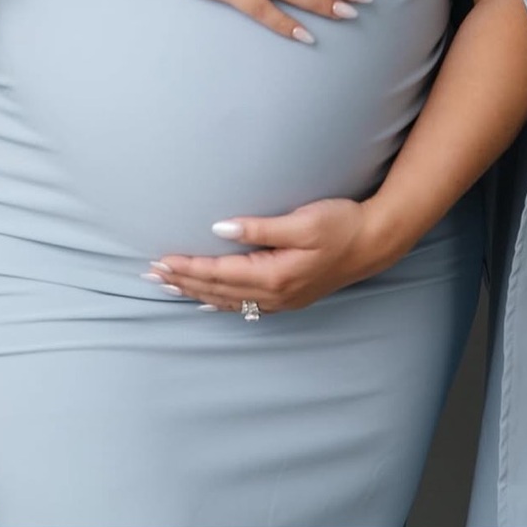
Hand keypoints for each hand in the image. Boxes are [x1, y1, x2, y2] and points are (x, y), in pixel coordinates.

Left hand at [145, 197, 389, 314]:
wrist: (375, 242)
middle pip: (217, 290)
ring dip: (195, 292)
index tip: (161, 259)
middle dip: (183, 281)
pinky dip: (219, 303)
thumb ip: (259, 227)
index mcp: (275, 274)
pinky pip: (244, 305)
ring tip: (168, 285)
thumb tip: (219, 229)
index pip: (219, 273)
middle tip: (150, 274)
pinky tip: (206, 302)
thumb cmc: (341, 224)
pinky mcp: (288, 296)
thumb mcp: (302, 220)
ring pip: (228, 300)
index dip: (188, 267)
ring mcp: (282, 299)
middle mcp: (275, 294)